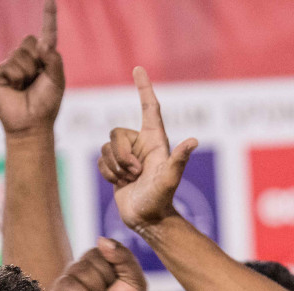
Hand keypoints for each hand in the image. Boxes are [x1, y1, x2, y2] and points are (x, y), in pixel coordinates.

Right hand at [0, 0, 64, 136]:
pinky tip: (15, 88)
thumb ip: (54, 60)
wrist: (29, 124)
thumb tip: (44, 44)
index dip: (49, 16)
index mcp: (45, 59)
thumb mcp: (57, 81)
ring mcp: (13, 65)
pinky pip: (9, 65)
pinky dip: (16, 77)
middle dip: (37, 60)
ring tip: (26, 87)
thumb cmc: (46, 104)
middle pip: (31, 41)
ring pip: (20, 53)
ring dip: (27, 71)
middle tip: (37, 79)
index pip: (48, 33)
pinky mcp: (0, 73)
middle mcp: (28, 59)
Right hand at [46, 239, 148, 290]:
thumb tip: (101, 239)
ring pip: (79, 270)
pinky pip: (68, 285)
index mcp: (99, 266)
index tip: (118, 288)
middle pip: (91, 256)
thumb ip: (125, 257)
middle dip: (105, 280)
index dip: (115, 270)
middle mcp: (80, 271)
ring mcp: (66, 283)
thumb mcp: (135, 283)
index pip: (102, 248)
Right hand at [99, 69, 196, 232]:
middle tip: (136, 173)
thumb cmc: (161, 199)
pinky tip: (121, 183)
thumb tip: (193, 141)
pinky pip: (100, 161)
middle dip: (121, 155)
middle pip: (115, 133)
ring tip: (131, 180)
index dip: (144, 87)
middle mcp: (140, 143)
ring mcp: (127, 155)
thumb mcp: (170, 178)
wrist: (147, 219)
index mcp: (155, 140)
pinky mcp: (115, 166)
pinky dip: (108, 174)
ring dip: (115, 168)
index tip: (138, 69)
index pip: (149, 107)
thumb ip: (179, 159)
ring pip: (105, 148)